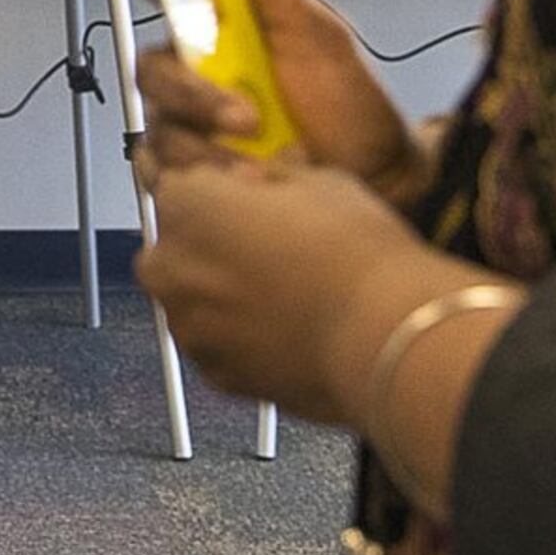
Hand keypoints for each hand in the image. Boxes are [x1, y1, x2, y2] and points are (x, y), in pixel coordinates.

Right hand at [126, 0, 424, 202]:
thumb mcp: (313, 31)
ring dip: (204, 135)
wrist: (373, 177)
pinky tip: (244, 173)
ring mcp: (197, 119)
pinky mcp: (196, 165)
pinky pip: (163, 164)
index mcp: (228, 25)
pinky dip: (201, 170)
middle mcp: (204, 68)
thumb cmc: (350, 103)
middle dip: (195, 90)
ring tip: (259, 150)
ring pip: (157, 116)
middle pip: (155, 63)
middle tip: (245, 112)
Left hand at [137, 158, 470, 425]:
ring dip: (222, 294)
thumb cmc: (355, 253)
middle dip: (209, 246)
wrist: (384, 336)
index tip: (246, 201)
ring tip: (286, 295)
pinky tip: (287, 330)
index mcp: (187, 205)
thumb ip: (266, 179)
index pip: (178, 188)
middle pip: (176, 248)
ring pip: (193, 300)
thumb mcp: (318, 182)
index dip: (218, 194)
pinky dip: (239, 338)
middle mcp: (171, 267)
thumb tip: (251, 182)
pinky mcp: (215, 375)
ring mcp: (189, 326)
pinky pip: (216, 345)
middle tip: (268, 250)